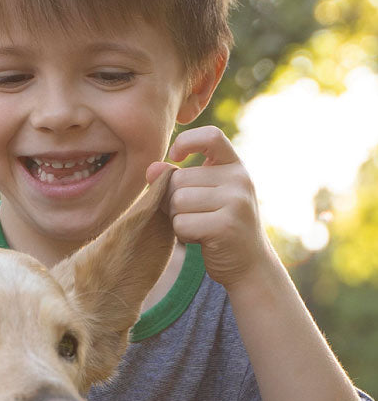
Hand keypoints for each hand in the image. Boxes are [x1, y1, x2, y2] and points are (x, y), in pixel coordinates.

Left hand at [146, 126, 271, 289]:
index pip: (210, 136)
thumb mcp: (204, 197)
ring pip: (177, 201)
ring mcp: (235, 201)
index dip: (186, 142)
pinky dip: (182, 234)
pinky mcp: (225, 225)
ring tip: (197, 226)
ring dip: (176, 218)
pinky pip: (181, 223)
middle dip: (173, 201)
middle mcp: (239, 178)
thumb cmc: (220, 226)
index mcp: (235, 166)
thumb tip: (151, 169)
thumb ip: (178, 180)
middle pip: (179, 179)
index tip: (176, 157)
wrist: (249, 264)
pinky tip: (200, 238)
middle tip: (193, 215)